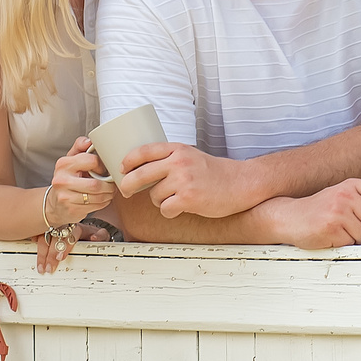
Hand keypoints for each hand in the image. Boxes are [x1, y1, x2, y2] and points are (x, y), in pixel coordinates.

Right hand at [33, 206, 122, 272]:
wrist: (86, 227)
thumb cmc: (92, 234)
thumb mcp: (101, 235)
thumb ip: (101, 236)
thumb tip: (95, 237)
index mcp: (77, 227)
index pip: (70, 235)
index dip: (65, 246)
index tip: (60, 258)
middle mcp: (64, 226)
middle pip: (54, 238)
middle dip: (50, 254)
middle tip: (48, 267)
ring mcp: (54, 227)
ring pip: (44, 237)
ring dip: (41, 252)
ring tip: (41, 266)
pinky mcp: (47, 229)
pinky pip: (38, 232)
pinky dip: (34, 239)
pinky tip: (32, 248)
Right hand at [42, 144, 116, 229]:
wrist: (54, 203)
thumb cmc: (66, 179)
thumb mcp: (70, 160)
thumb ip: (79, 147)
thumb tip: (89, 140)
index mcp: (63, 164)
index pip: (91, 161)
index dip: (101, 166)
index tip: (103, 170)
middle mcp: (62, 180)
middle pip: (95, 184)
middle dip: (108, 185)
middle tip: (111, 184)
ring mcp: (66, 197)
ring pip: (97, 196)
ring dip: (108, 194)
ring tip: (109, 191)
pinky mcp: (72, 210)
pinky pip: (95, 206)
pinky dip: (103, 202)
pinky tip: (102, 199)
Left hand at [115, 141, 254, 218]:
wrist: (240, 183)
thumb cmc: (214, 171)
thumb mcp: (190, 155)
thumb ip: (169, 158)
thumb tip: (140, 167)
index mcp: (177, 149)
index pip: (143, 151)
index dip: (127, 161)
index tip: (121, 169)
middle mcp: (179, 162)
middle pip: (139, 174)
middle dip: (127, 185)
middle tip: (127, 191)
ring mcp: (183, 180)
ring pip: (154, 195)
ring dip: (160, 200)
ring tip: (175, 197)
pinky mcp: (189, 198)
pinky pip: (165, 209)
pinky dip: (170, 211)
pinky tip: (180, 207)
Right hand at [262, 179, 360, 249]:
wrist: (287, 217)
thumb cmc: (318, 210)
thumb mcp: (342, 200)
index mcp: (349, 185)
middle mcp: (344, 195)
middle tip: (354, 229)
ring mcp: (338, 211)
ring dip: (355, 239)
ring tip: (339, 231)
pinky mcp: (331, 228)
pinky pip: (351, 243)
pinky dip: (344, 244)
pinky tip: (331, 236)